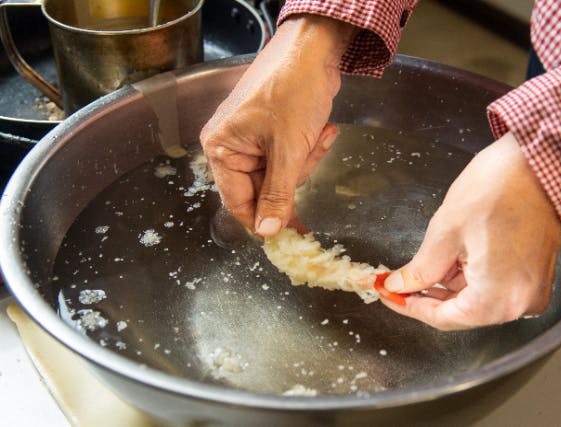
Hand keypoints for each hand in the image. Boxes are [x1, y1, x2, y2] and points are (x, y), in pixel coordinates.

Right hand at [200, 15, 355, 236]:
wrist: (315, 50)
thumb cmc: (293, 90)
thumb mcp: (288, 150)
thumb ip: (277, 194)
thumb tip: (268, 230)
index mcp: (221, 148)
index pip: (237, 201)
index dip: (263, 219)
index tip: (287, 234)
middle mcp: (232, 145)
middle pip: (263, 188)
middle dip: (294, 177)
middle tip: (308, 157)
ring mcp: (253, 139)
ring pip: (282, 174)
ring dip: (305, 159)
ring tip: (318, 134)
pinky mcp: (273, 132)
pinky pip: (291, 157)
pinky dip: (308, 148)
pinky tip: (323, 130)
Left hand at [380, 132, 560, 329]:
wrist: (541, 164)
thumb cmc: (500, 189)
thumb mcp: (446, 232)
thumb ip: (420, 269)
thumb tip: (399, 286)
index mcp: (498, 299)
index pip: (443, 318)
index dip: (410, 307)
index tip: (387, 294)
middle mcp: (519, 305)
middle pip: (461, 312)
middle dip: (427, 295)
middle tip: (396, 281)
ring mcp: (531, 291)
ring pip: (476, 299)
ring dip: (446, 285)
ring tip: (421, 264)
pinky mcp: (534, 276)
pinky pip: (493, 287)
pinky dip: (468, 276)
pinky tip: (448, 258)